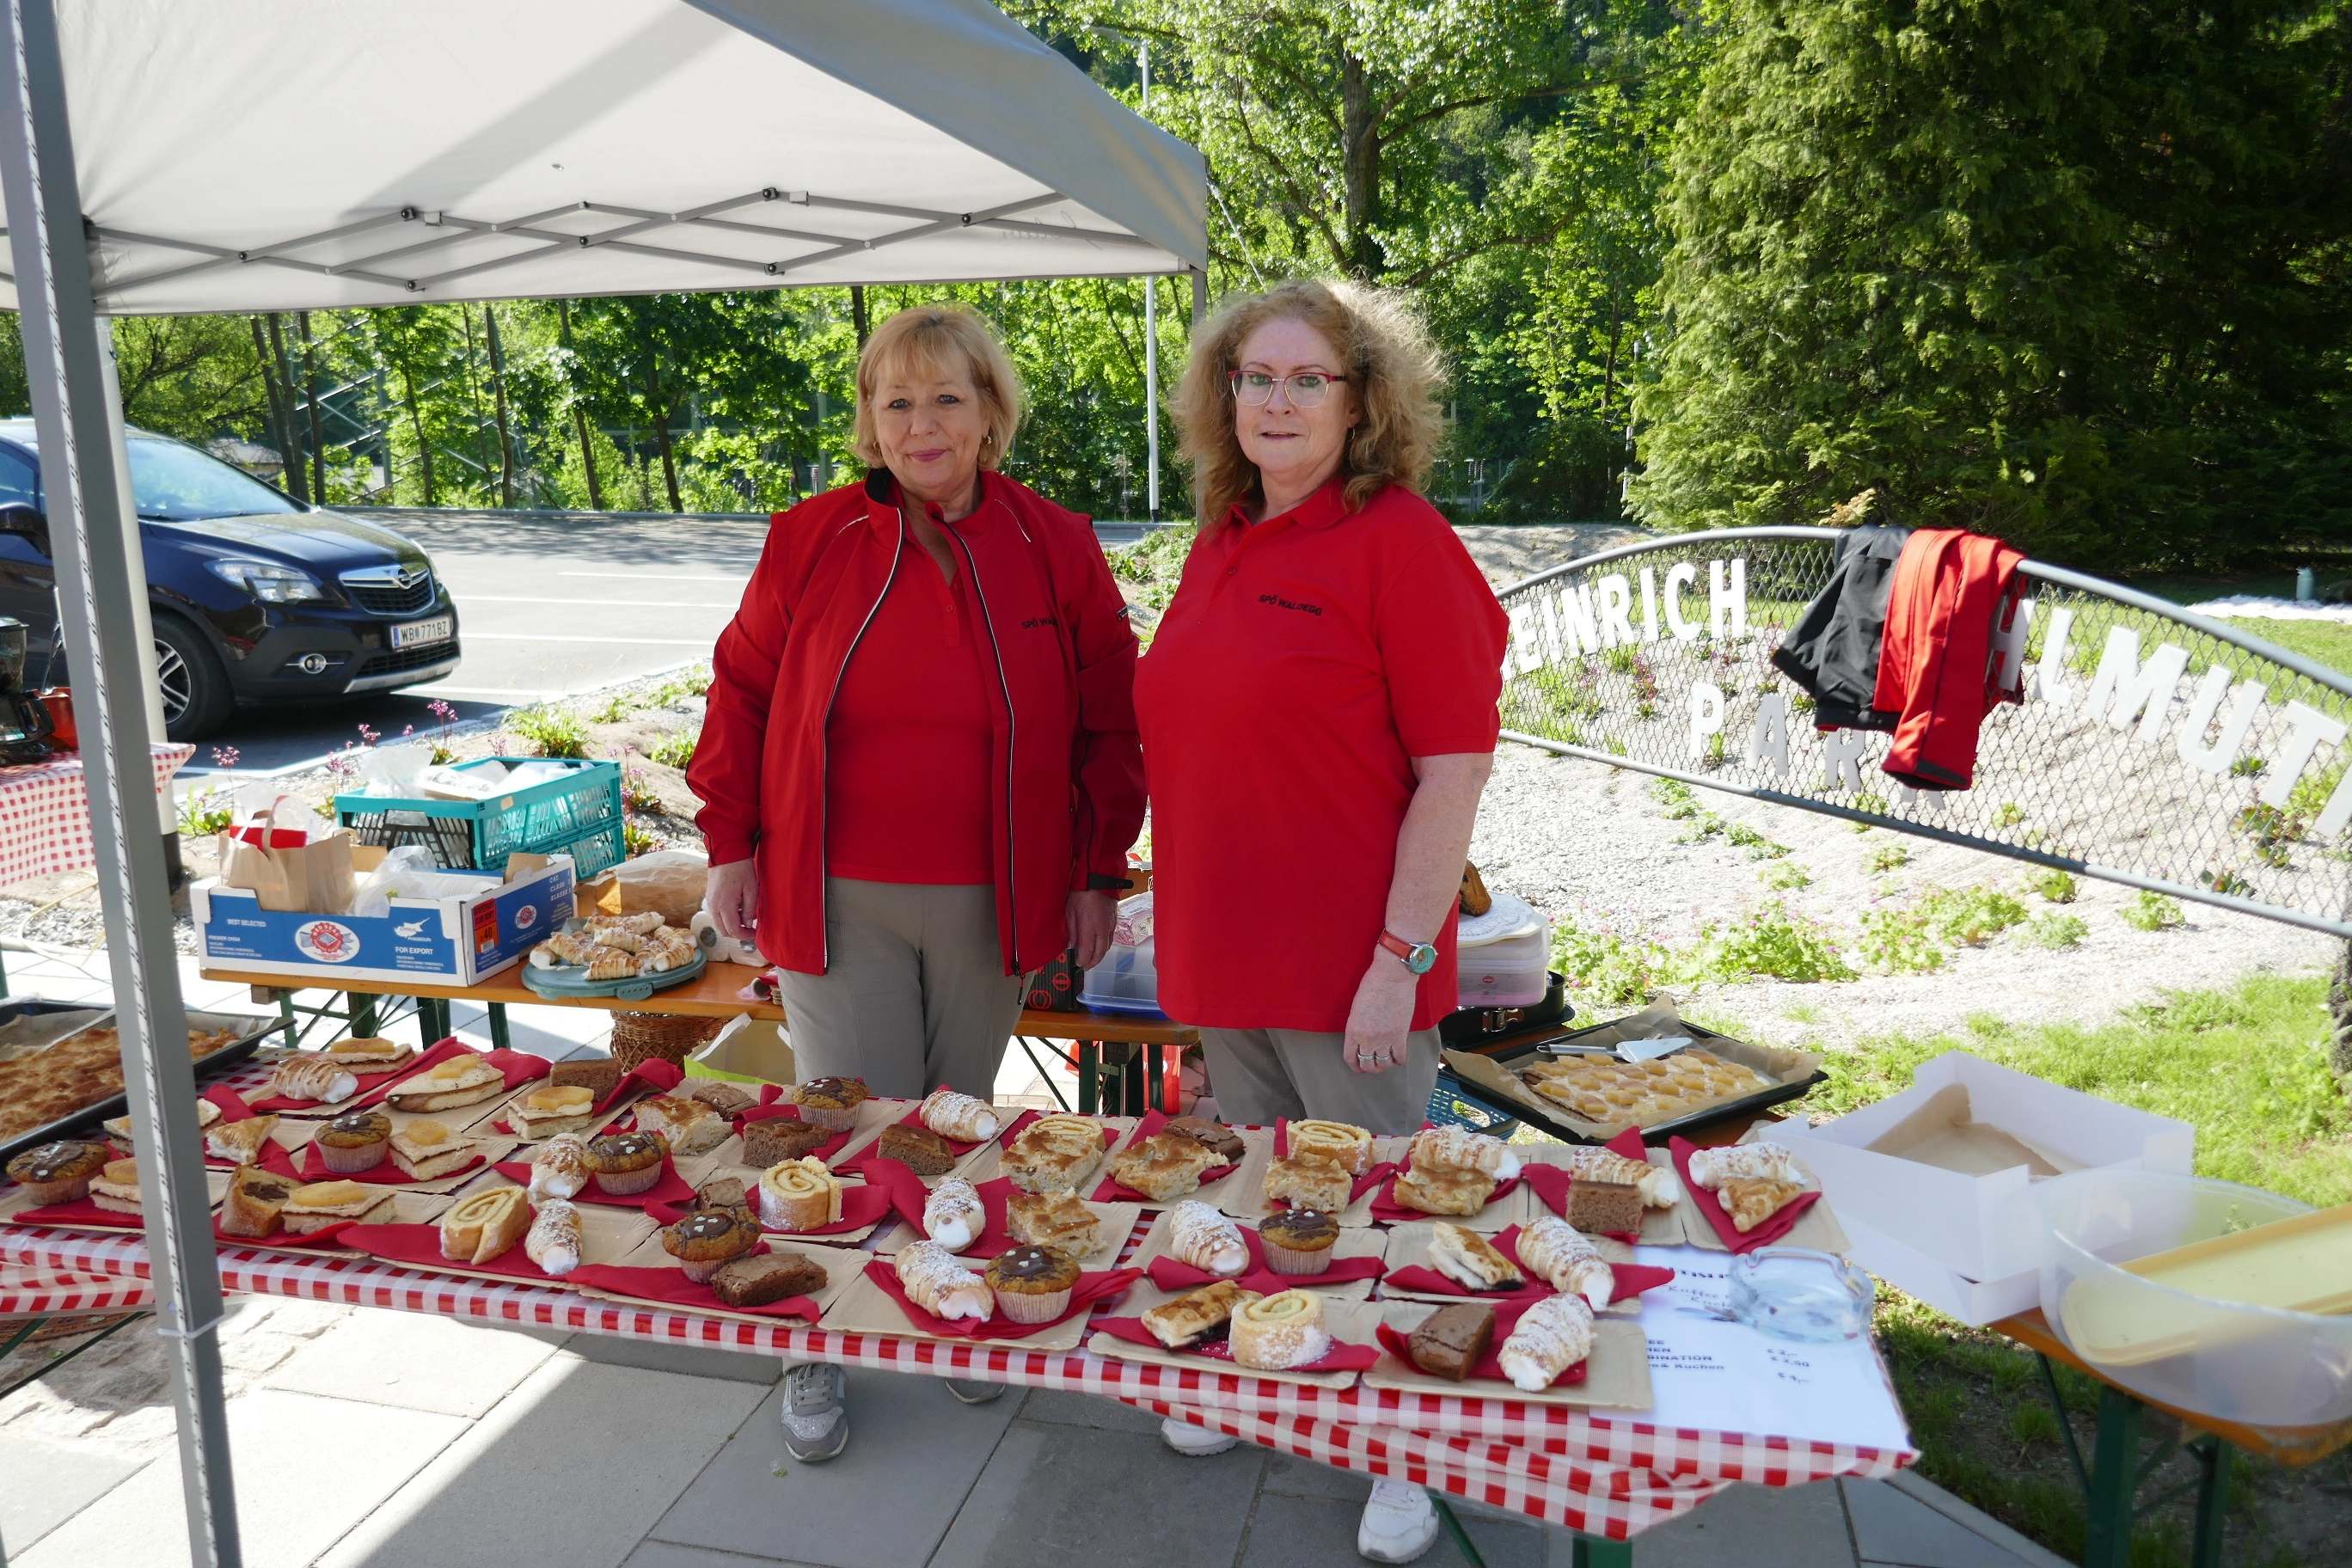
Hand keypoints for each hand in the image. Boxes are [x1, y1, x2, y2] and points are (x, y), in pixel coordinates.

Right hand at [705, 859, 758, 941]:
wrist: (726, 852)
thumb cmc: (741, 868)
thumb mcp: (752, 889)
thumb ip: (749, 910)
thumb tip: (748, 924)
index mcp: (724, 905)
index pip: (733, 930)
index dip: (745, 936)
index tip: (754, 933)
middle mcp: (714, 906)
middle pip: (723, 931)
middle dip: (736, 933)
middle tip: (749, 928)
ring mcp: (710, 901)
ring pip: (719, 923)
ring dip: (731, 925)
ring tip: (744, 914)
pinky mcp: (709, 897)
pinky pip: (716, 914)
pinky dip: (726, 917)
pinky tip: (737, 907)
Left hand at [1066, 889, 1116, 969]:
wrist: (1098, 879)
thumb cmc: (1081, 893)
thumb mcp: (1070, 911)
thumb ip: (1071, 930)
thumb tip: (1071, 946)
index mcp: (1090, 928)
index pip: (1087, 952)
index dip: (1083, 960)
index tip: (1078, 963)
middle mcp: (1102, 930)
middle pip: (1100, 953)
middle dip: (1093, 962)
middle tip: (1086, 967)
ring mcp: (1110, 926)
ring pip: (1107, 947)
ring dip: (1100, 955)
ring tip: (1093, 959)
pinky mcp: (1114, 921)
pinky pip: (1111, 938)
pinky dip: (1105, 946)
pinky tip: (1100, 945)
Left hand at [1341, 954, 1416, 1074]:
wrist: (1392, 978)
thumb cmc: (1372, 985)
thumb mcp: (1356, 1008)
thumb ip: (1358, 1025)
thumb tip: (1363, 1036)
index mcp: (1353, 1031)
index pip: (1350, 1058)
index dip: (1355, 1066)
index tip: (1358, 1067)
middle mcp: (1367, 1039)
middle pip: (1367, 1064)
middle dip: (1370, 1068)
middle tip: (1373, 1066)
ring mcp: (1385, 1039)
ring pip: (1383, 1064)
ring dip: (1384, 1065)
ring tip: (1386, 1062)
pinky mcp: (1400, 1036)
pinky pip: (1399, 1057)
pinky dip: (1399, 1060)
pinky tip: (1398, 1057)